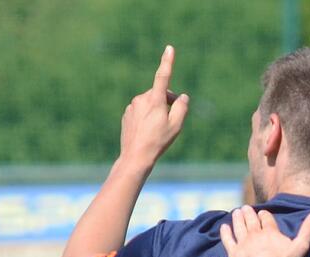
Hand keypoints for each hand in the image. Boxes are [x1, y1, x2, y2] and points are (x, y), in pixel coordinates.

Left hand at [120, 45, 189, 166]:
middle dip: (168, 102)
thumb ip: (182, 108)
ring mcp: (132, 106)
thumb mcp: (176, 126)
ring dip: (157, 110)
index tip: (169, 48)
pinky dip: (147, 117)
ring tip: (158, 129)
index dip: (167, 62)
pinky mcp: (127, 114)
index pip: (163, 76)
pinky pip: (141, 110)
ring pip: (150, 102)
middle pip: (160, 94)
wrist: (135, 156)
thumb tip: (182, 97)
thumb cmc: (158, 141)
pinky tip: (148, 131)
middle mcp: (142, 99)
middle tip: (171, 121)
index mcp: (155, 100)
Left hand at [220, 205, 309, 256]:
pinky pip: (228, 240)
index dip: (265, 215)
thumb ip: (308, 230)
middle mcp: (255, 234)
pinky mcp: (234, 253)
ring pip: (239, 227)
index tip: (263, 212)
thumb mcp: (300, 246)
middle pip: (251, 220)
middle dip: (249, 213)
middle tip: (246, 208)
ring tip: (236, 212)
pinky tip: (224, 227)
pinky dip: (225, 233)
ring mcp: (243, 243)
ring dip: (237, 218)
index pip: (267, 219)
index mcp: (270, 232)